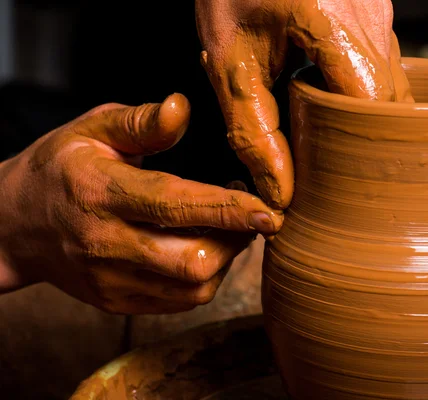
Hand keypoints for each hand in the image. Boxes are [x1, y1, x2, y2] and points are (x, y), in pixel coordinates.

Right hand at [0, 93, 282, 313]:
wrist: (14, 225)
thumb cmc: (61, 168)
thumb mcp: (93, 129)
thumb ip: (141, 122)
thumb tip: (183, 107)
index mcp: (101, 192)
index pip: (174, 204)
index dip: (228, 209)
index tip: (270, 210)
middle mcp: (106, 243)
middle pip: (192, 260)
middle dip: (236, 239)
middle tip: (248, 213)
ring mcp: (111, 280)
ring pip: (192, 288)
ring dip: (227, 259)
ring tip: (227, 227)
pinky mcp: (118, 302)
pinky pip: (180, 302)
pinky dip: (207, 278)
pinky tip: (206, 248)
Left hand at [196, 0, 413, 209]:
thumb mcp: (231, 64)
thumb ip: (252, 130)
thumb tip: (279, 189)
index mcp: (334, 26)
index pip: (372, 110)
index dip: (358, 149)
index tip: (333, 172)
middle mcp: (370, 15)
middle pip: (390, 103)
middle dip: (363, 136)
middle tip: (328, 157)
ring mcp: (378, 9)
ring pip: (392, 83)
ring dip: (364, 112)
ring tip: (325, 123)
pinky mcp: (375, 9)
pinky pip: (383, 62)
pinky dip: (361, 88)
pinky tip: (330, 91)